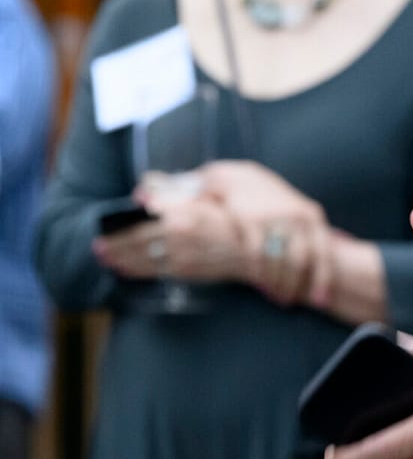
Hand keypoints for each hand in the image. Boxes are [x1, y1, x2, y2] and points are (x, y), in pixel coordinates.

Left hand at [93, 195, 243, 281]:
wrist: (270, 248)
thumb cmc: (246, 214)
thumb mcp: (216, 188)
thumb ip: (178, 188)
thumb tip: (146, 186)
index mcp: (184, 214)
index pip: (143, 218)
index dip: (122, 221)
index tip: (105, 222)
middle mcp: (179, 238)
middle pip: (138, 241)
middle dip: (115, 243)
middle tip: (97, 244)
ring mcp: (184, 258)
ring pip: (143, 259)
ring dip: (121, 258)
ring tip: (104, 256)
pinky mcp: (190, 272)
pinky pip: (156, 272)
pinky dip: (138, 271)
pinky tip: (126, 269)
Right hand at [198, 159, 334, 306]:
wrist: (243, 180)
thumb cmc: (276, 205)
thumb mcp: (300, 214)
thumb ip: (311, 238)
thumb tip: (323, 272)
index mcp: (313, 216)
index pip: (323, 252)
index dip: (323, 279)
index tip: (321, 301)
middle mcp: (296, 217)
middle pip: (299, 261)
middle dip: (295, 285)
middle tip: (289, 301)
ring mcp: (273, 218)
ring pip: (277, 261)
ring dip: (276, 283)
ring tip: (275, 296)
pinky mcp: (249, 221)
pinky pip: (256, 254)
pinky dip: (258, 272)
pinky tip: (259, 282)